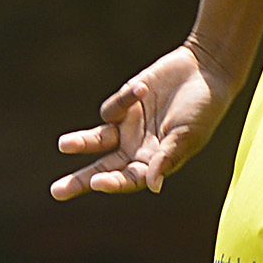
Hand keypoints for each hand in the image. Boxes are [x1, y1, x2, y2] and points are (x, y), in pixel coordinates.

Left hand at [52, 43, 233, 196]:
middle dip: (81, 181)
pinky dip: (122, 101)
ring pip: (96, 142)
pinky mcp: (123, 104)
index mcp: (155, 162)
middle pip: (104, 168)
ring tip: (64, 145)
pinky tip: (142, 90)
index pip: (128, 179)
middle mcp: (138, 149)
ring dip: (80, 144)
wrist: (205, 71)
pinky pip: (110, 110)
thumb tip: (153, 186)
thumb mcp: (187, 135)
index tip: (97, 183)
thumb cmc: (203, 108)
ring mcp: (128, 127)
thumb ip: (167, 158)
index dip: (113, 183)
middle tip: (57, 192)